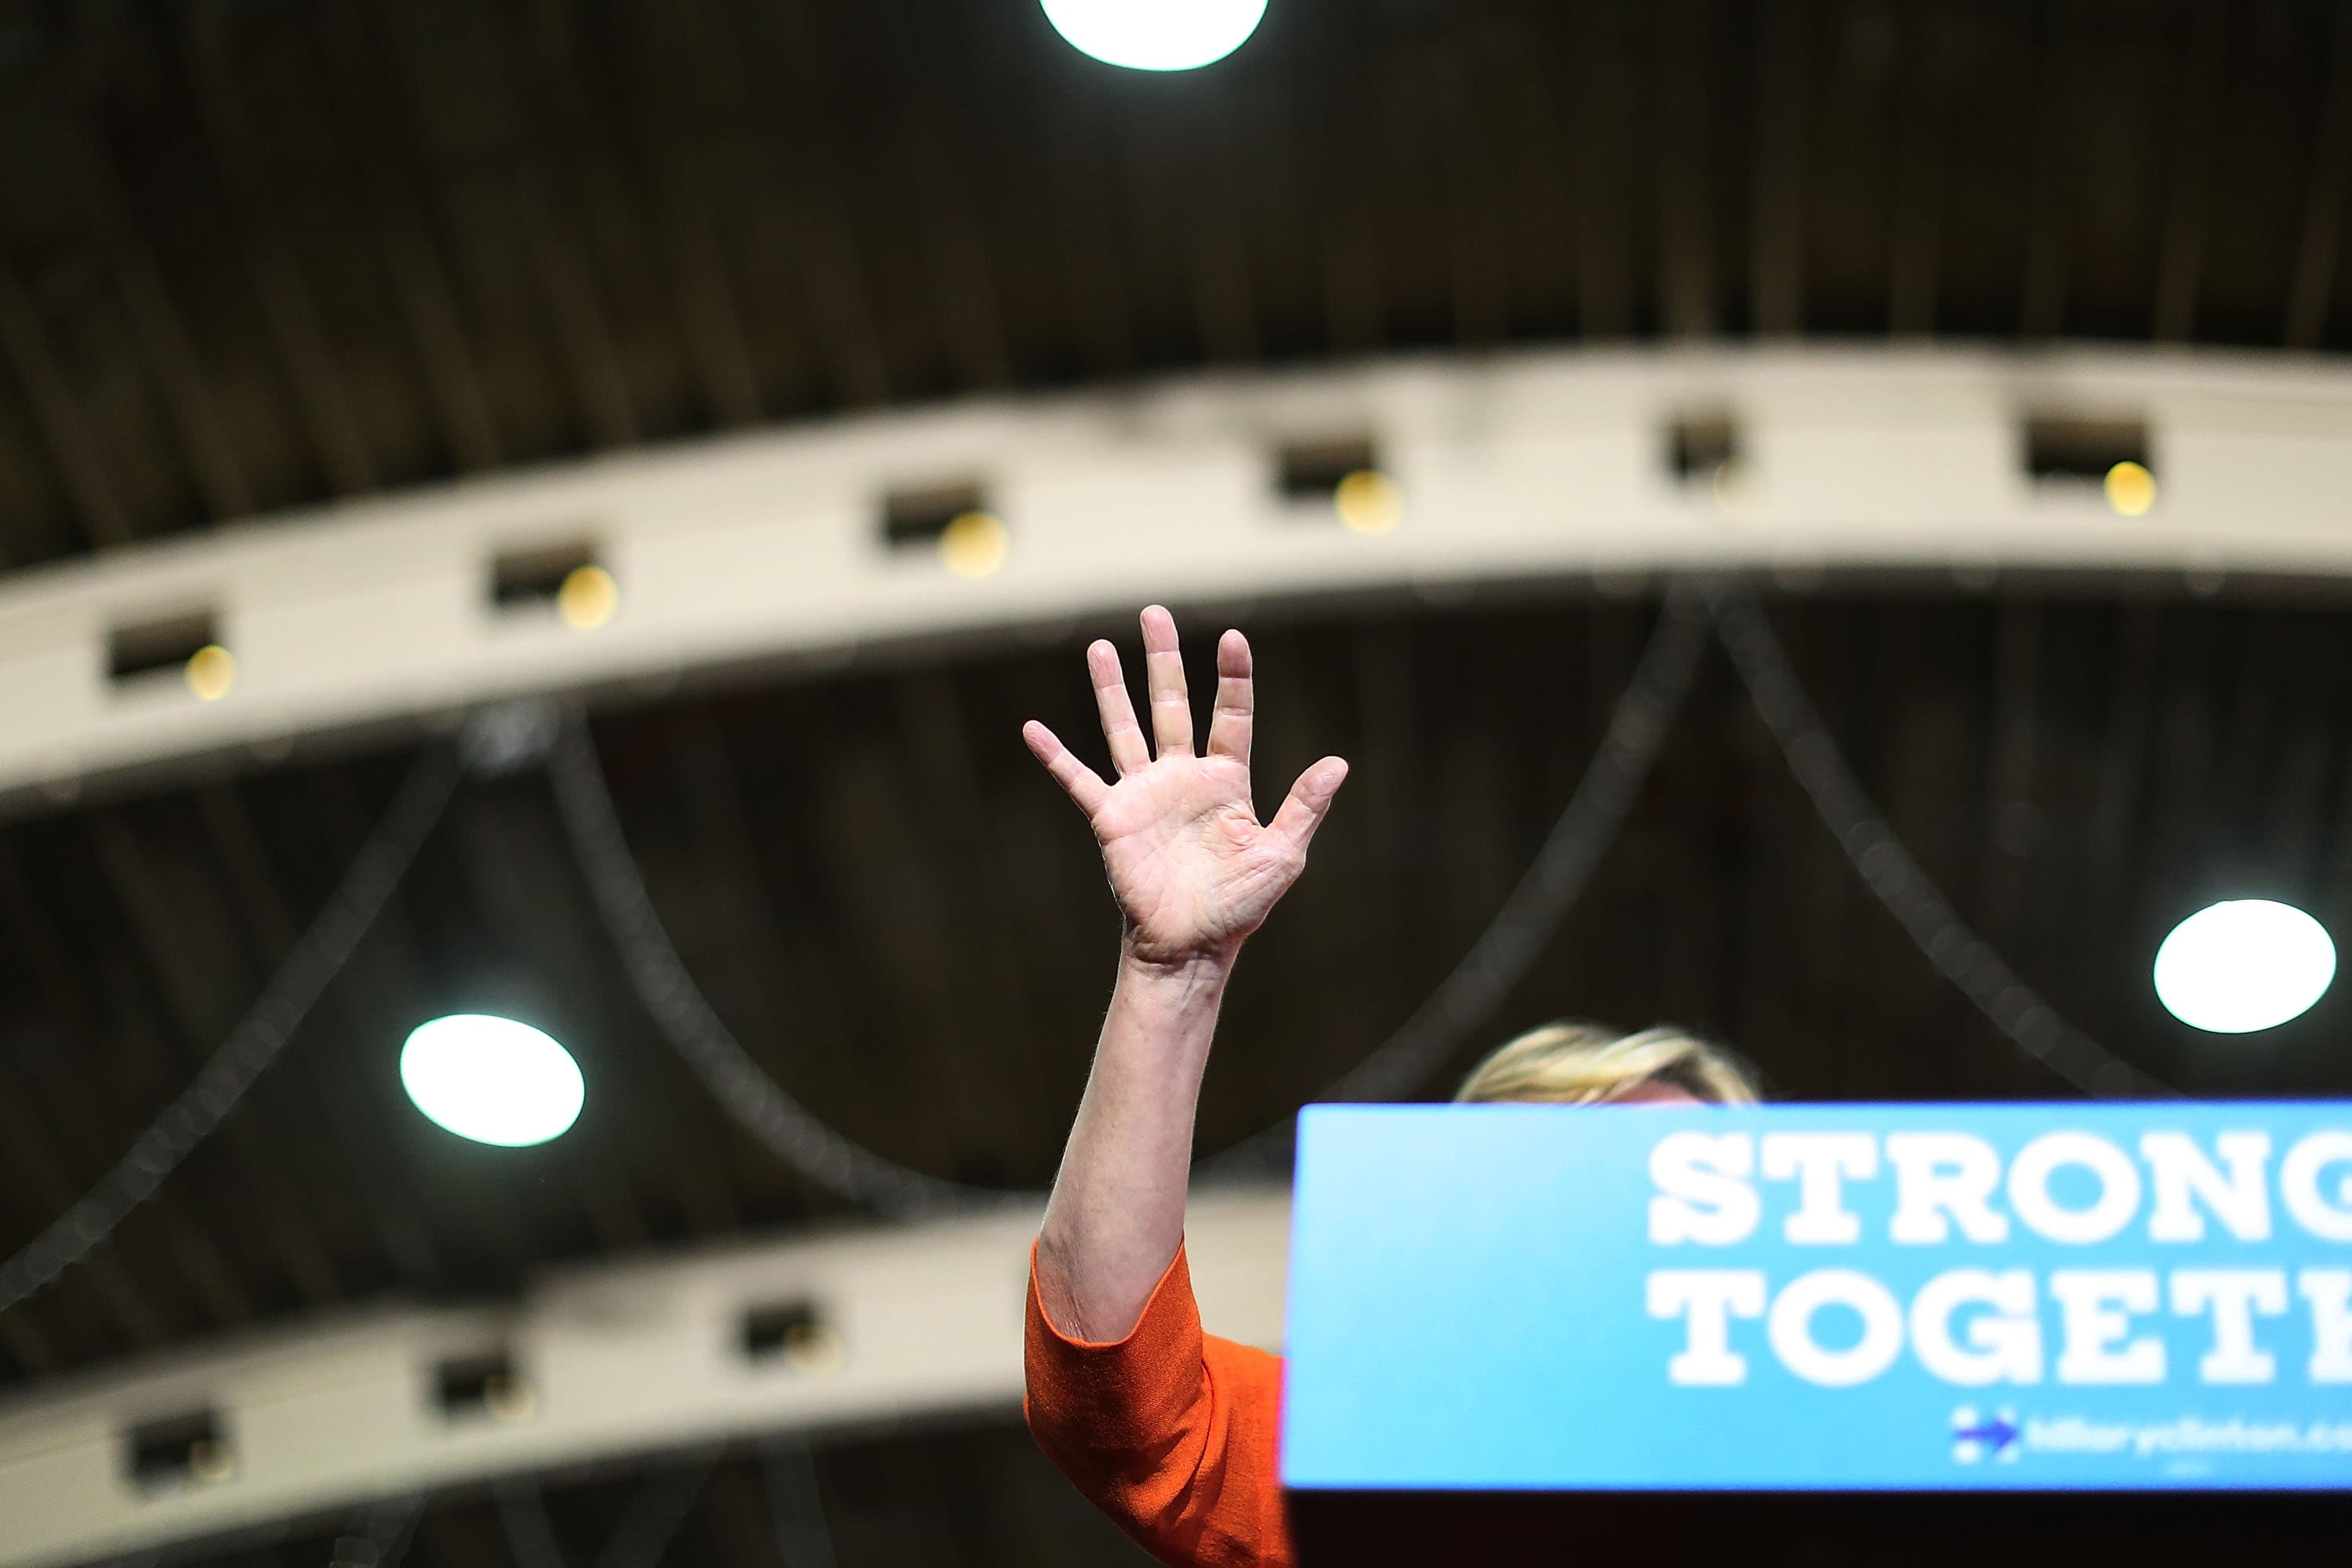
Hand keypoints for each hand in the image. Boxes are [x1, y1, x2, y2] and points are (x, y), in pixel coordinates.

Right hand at [1023, 606, 1347, 969]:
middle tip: (1155, 613)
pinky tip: (1033, 729)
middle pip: (1171, 704)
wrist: (1190, 946)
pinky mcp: (1112, 819)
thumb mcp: (1281, 855)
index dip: (1233, 677)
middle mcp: (1183, 777)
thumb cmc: (1239, 906)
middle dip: (1164, 659)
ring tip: (1100, 647)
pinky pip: (1079, 781)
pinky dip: (1056, 756)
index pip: (1231, 715)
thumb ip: (1303, 807)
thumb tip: (1338, 763)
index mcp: (1226, 780)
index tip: (1233, 638)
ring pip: (1125, 728)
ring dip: (1111, 689)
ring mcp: (1144, 794)